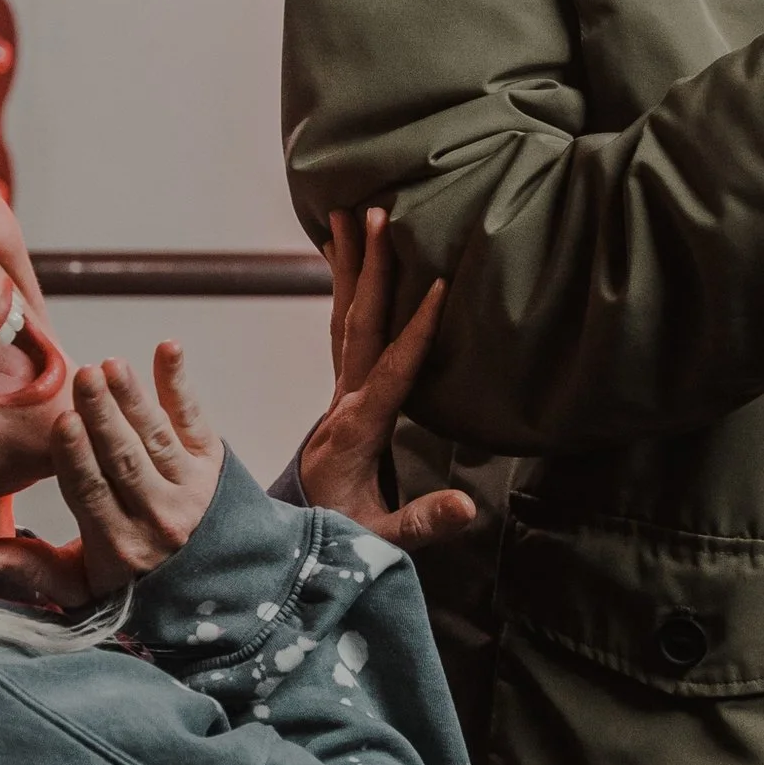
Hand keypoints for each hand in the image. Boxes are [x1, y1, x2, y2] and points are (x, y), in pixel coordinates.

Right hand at [52, 346, 223, 597]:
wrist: (216, 592)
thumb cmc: (137, 586)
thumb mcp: (84, 591)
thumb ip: (35, 570)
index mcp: (119, 547)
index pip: (92, 493)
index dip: (78, 457)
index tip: (62, 421)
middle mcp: (159, 518)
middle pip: (126, 460)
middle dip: (105, 417)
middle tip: (86, 378)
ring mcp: (192, 490)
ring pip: (156, 438)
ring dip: (133, 399)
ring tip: (111, 366)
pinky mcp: (215, 465)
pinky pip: (196, 421)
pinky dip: (181, 384)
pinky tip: (168, 349)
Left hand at [297, 208, 479, 553]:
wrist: (292, 551)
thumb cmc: (341, 542)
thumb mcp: (380, 539)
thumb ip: (424, 523)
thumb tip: (471, 507)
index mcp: (357, 431)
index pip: (392, 369)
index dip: (418, 328)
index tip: (438, 284)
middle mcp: (342, 404)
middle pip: (357, 325)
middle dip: (370, 269)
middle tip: (378, 214)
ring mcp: (337, 397)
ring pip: (343, 319)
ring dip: (348, 265)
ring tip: (351, 213)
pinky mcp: (341, 398)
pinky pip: (341, 331)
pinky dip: (342, 290)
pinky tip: (341, 257)